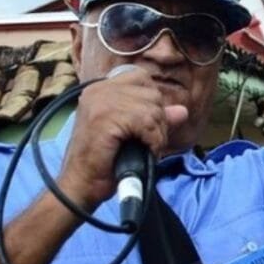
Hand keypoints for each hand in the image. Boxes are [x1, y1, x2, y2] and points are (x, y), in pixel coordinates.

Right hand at [59, 68, 187, 212]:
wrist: (81, 185)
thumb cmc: (105, 162)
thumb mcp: (133, 134)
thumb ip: (155, 118)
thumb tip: (182, 111)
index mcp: (100, 88)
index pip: (141, 78)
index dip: (152, 102)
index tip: (147, 125)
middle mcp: (98, 89)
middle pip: (152, 94)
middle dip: (158, 121)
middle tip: (148, 141)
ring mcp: (100, 102)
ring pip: (152, 108)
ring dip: (157, 133)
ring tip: (146, 148)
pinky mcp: (105, 117)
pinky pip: (147, 122)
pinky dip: (153, 140)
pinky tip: (145, 150)